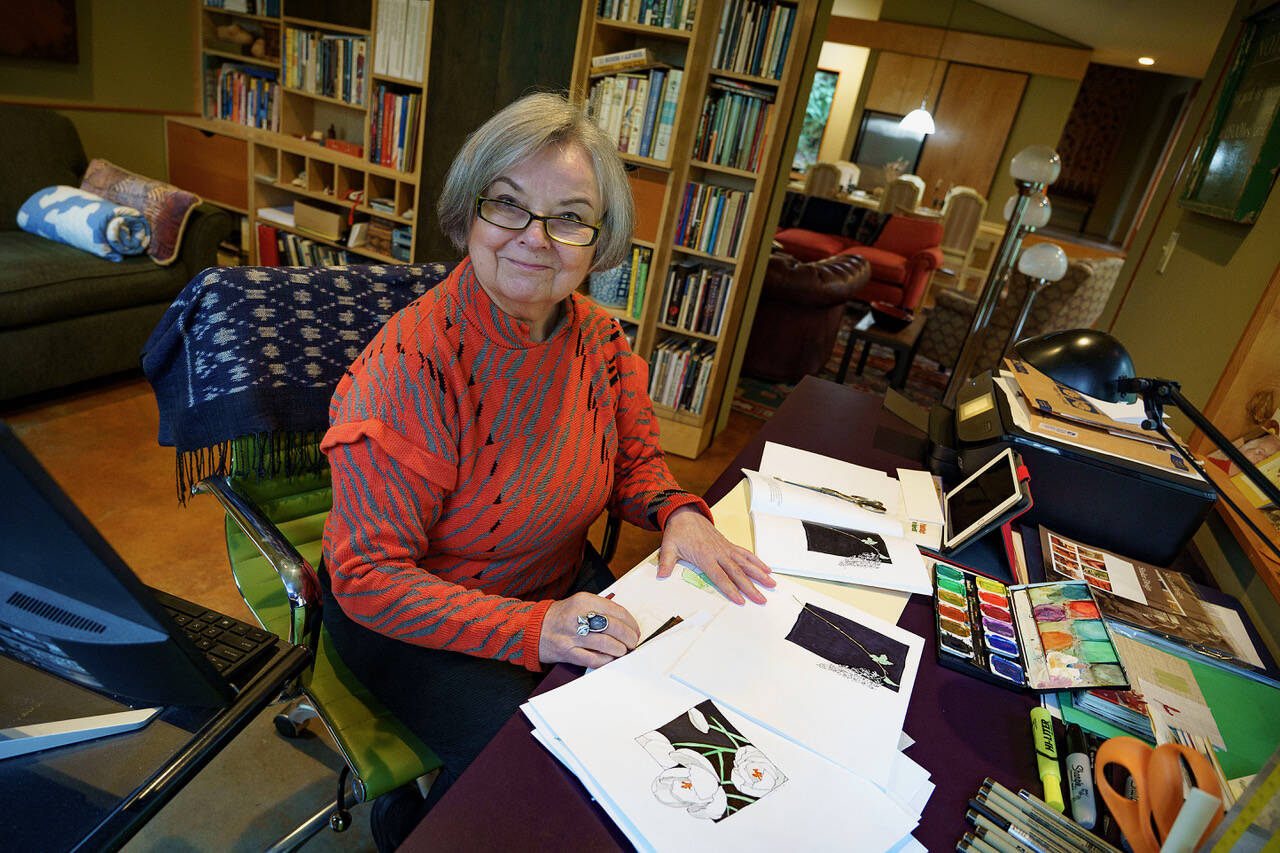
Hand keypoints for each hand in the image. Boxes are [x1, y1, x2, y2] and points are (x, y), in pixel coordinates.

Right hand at [539, 592, 639, 667]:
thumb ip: (600, 609)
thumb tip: (626, 624)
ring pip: (607, 644)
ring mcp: (572, 635)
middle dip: (629, 638)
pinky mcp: (568, 652)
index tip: (635, 630)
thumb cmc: (560, 617)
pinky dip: (606, 660)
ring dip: (620, 650)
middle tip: (632, 642)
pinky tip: (610, 659)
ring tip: (622, 651)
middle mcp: (578, 616)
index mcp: (584, 600)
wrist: (532, 628)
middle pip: (614, 627)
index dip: (631, 623)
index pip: (616, 610)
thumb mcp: (579, 603)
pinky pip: (594, 659)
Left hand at [656, 506, 774, 604]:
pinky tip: (767, 569)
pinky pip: (745, 554)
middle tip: (761, 599)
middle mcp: (719, 553)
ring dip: (759, 574)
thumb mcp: (668, 546)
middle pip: (737, 573)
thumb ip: (666, 562)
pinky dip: (756, 561)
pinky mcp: (728, 545)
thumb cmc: (678, 532)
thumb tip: (661, 575)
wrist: (685, 514)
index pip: (720, 576)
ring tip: (772, 584)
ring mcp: (725, 548)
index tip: (740, 600)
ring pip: (745, 563)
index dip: (730, 588)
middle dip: (750, 587)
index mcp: (705, 556)